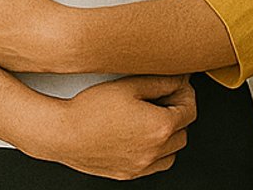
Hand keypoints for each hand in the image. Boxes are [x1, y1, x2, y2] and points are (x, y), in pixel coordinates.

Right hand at [15, 74, 196, 179]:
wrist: (62, 134)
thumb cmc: (90, 109)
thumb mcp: (129, 86)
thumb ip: (161, 81)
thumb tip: (179, 79)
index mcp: (160, 126)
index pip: (189, 110)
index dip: (185, 94)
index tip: (177, 86)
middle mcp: (155, 150)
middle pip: (184, 130)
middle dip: (178, 112)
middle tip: (164, 98)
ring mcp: (142, 165)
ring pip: (173, 151)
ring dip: (170, 134)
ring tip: (153, 118)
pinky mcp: (129, 173)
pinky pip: (156, 165)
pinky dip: (157, 152)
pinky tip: (143, 136)